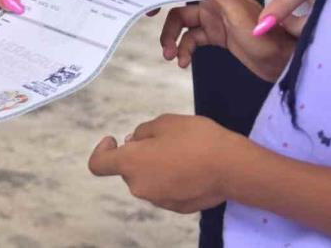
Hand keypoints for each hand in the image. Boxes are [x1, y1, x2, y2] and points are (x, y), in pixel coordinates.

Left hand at [88, 114, 244, 213]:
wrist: (232, 166)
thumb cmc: (195, 138)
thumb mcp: (163, 122)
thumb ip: (141, 133)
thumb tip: (132, 143)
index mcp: (130, 164)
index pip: (98, 165)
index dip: (102, 150)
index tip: (114, 139)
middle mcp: (139, 187)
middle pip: (128, 170)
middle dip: (137, 155)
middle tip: (161, 139)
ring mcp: (158, 200)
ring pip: (147, 180)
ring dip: (154, 167)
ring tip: (180, 151)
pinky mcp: (177, 208)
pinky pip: (165, 190)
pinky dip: (170, 179)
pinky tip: (190, 167)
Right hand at [144, 0, 294, 80]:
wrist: (282, 64)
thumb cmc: (266, 38)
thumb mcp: (239, 14)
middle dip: (160, 3)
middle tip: (146, 13)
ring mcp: (212, 17)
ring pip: (180, 20)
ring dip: (170, 36)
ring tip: (168, 54)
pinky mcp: (214, 35)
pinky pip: (190, 38)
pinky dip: (183, 49)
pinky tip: (182, 62)